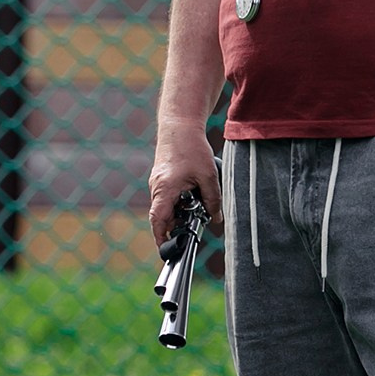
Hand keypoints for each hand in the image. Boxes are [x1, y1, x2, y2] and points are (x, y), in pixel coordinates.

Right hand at [148, 125, 221, 246]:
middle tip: (194, 226)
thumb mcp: (208, 176)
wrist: (180, 125)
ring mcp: (157, 183)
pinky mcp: (162, 178)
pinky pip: (168, 196)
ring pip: (167, 206)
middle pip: (163, 216)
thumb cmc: (192, 148)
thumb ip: (213, 199)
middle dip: (177, 224)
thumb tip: (217, 219)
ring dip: (180, 210)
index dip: (161, 237)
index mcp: (165, 189)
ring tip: (198, 204)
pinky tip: (194, 192)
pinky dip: (179, 200)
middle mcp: (157, 188)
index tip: (167, 250)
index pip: (158, 221)